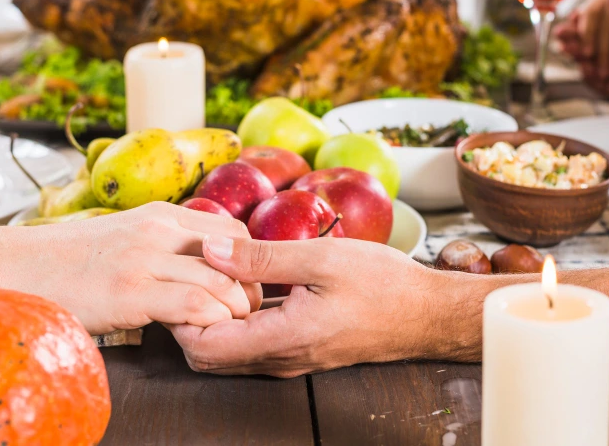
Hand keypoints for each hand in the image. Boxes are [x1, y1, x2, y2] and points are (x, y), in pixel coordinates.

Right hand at [15, 203, 262, 333]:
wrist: (13, 267)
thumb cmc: (67, 262)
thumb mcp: (122, 238)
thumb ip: (160, 245)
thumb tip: (197, 267)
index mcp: (159, 214)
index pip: (233, 230)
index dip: (249, 263)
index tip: (244, 289)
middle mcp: (157, 230)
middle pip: (237, 255)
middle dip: (250, 290)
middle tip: (244, 316)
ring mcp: (143, 259)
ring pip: (222, 282)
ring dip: (234, 312)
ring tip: (225, 331)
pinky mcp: (129, 292)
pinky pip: (194, 306)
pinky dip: (208, 325)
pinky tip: (197, 337)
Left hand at [170, 236, 434, 376]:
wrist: (426, 313)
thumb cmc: (383, 284)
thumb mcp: (319, 258)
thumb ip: (261, 257)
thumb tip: (210, 248)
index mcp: (282, 339)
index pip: (203, 347)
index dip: (182, 315)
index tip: (185, 278)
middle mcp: (280, 359)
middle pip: (207, 355)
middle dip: (190, 318)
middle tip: (195, 274)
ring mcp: (289, 359)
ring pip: (227, 352)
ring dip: (213, 318)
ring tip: (216, 273)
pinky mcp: (298, 350)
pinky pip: (251, 344)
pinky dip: (237, 319)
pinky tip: (244, 283)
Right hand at [555, 0, 608, 110]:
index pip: (602, 21)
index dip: (586, 22)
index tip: (572, 21)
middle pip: (593, 41)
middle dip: (576, 39)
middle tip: (562, 38)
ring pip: (593, 61)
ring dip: (580, 57)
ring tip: (569, 52)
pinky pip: (601, 84)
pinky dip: (591, 78)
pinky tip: (585, 71)